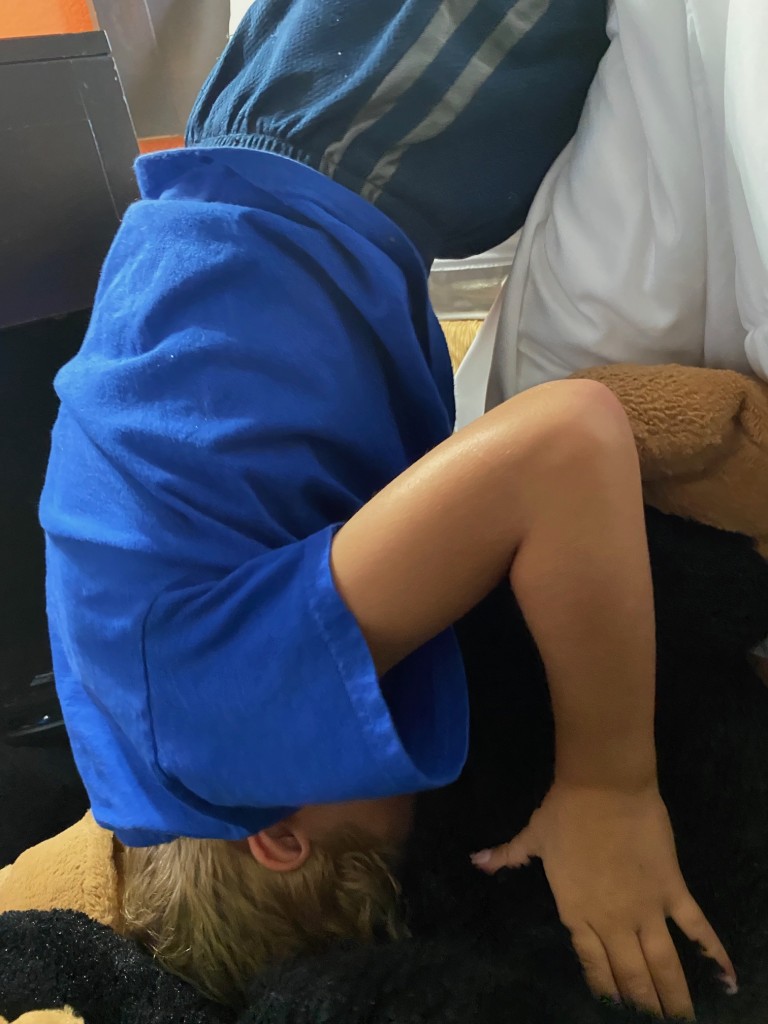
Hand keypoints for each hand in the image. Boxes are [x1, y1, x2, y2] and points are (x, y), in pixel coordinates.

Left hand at [471, 784, 736, 1018]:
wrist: (602, 786)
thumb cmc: (564, 811)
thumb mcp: (532, 837)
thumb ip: (507, 856)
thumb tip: (477, 862)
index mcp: (577, 913)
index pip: (594, 966)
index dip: (607, 992)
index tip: (615, 1014)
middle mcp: (612, 921)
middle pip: (631, 977)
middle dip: (643, 1007)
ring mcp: (645, 909)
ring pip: (663, 965)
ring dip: (674, 998)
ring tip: (683, 1022)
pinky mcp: (672, 890)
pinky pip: (697, 929)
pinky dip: (715, 955)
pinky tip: (727, 981)